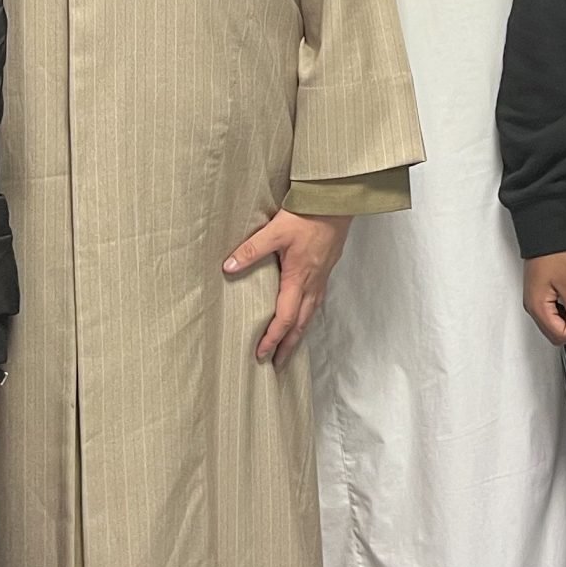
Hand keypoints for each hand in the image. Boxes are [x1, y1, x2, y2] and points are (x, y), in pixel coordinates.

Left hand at [225, 209, 351, 362]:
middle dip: (288, 346)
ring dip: (299, 334)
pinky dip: (308, 316)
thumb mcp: (275, 230)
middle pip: (301, 324)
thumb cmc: (308, 215)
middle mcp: (312, 283)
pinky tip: (304, 314)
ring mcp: (322, 277)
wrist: (336, 202)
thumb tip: (229, 266)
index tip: (261, 354)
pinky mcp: (326, 269)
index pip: (285, 318)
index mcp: (298, 279)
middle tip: (277, 365)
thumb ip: (251, 249)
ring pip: (311, 315)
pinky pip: (317, 301)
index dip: (273, 338)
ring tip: (290, 347)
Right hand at [522, 251, 565, 344]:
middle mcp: (533, 308)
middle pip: (554, 333)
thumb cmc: (554, 255)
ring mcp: (535, 302)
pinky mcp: (539, 295)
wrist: (544, 234)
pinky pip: (552, 314)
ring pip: (554, 325)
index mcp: (538, 307)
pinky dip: (565, 314)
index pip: (559, 335)